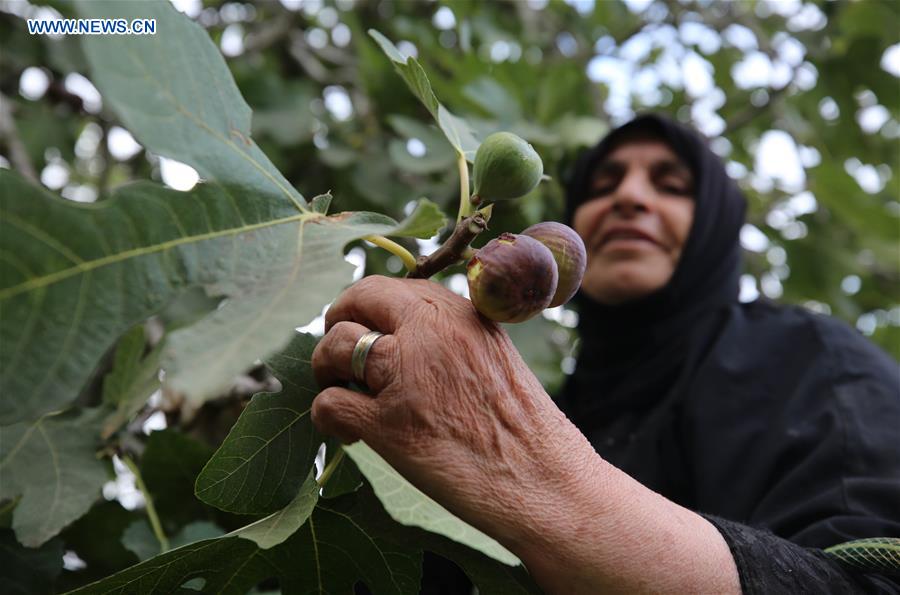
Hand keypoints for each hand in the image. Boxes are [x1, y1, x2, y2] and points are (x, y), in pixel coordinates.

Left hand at [310, 275, 592, 547]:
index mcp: (454, 313)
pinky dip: (327, 417)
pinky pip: (328, 404)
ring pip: (333, 348)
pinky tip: (349, 434)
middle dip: (335, 325)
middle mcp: (428, 335)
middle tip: (336, 355)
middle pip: (353, 305)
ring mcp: (406, 377)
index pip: (384, 287)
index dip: (360, 305)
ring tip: (343, 394)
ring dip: (326, 371)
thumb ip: (445, 331)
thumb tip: (394, 324)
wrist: (542, 480)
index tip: (357, 323)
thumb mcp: (489, 351)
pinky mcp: (389, 426)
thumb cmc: (520, 424)